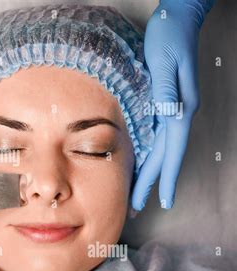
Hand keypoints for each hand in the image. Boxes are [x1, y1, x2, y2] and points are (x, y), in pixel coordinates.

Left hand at [132, 0, 214, 210]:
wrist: (178, 18)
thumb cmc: (169, 37)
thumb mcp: (165, 63)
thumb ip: (166, 91)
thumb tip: (168, 116)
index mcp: (179, 108)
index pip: (170, 151)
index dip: (165, 177)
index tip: (162, 200)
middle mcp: (178, 112)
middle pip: (165, 155)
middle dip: (153, 182)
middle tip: (139, 205)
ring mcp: (174, 108)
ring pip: (161, 148)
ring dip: (151, 171)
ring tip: (141, 191)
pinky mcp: (166, 102)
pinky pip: (157, 136)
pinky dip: (150, 153)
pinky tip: (143, 161)